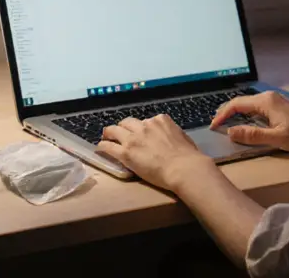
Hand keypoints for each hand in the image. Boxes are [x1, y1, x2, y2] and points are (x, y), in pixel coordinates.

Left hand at [96, 116, 216, 190]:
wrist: (183, 168)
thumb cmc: (188, 156)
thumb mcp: (182, 137)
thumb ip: (172, 134)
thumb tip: (171, 139)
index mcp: (160, 120)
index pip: (146, 121)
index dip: (142, 128)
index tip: (141, 134)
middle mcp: (145, 125)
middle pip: (128, 122)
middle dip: (124, 127)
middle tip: (120, 133)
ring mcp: (134, 138)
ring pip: (114, 130)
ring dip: (110, 133)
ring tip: (106, 136)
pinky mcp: (126, 152)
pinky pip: (109, 146)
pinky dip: (103, 146)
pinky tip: (100, 148)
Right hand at [211, 91, 288, 152]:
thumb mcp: (276, 138)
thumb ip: (253, 135)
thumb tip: (231, 132)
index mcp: (265, 101)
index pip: (236, 104)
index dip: (223, 114)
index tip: (214, 126)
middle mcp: (268, 96)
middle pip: (241, 101)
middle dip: (226, 111)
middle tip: (215, 123)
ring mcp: (274, 99)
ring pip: (248, 103)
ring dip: (235, 112)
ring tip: (224, 122)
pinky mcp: (278, 105)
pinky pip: (255, 106)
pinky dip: (245, 113)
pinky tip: (242, 120)